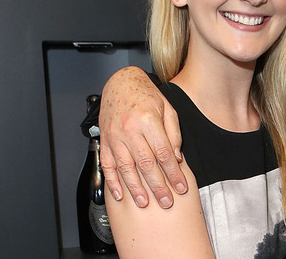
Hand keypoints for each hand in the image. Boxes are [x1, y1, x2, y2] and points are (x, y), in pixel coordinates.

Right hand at [99, 66, 186, 207]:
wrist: (121, 83)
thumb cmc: (146, 95)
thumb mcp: (167, 109)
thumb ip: (173, 133)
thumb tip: (177, 157)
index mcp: (148, 120)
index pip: (163, 153)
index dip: (173, 173)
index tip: (180, 187)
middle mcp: (130, 129)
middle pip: (146, 164)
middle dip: (157, 186)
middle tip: (166, 202)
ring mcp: (115, 136)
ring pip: (126, 167)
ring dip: (135, 188)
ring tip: (144, 202)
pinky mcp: (105, 141)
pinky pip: (107, 164)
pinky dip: (112, 182)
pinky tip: (120, 194)